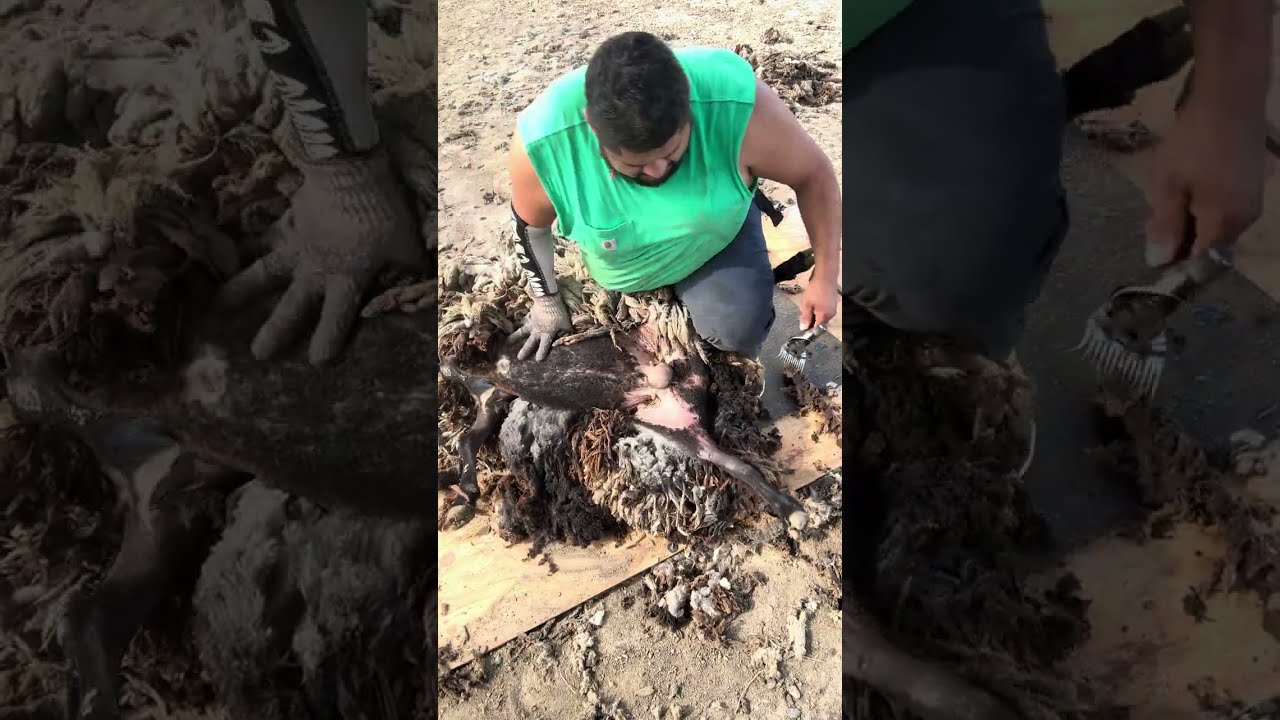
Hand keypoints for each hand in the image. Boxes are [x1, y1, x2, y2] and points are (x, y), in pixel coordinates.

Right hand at [217, 148, 422, 363]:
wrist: (348, 168)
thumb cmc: (380, 209)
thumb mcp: (404, 242)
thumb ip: (408, 264)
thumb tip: (417, 278)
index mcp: (346, 277)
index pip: (336, 317)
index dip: (327, 339)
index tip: (316, 362)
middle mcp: (316, 269)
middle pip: (293, 305)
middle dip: (275, 330)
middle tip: (258, 354)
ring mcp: (297, 246)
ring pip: (265, 273)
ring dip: (242, 290)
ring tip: (218, 305)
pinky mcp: (288, 223)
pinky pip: (266, 239)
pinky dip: (249, 248)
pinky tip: (233, 255)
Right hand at [508, 294, 572, 360]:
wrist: (548, 299)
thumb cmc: (558, 312)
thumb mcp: (565, 322)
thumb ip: (567, 329)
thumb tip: (570, 333)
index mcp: (547, 334)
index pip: (544, 346)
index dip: (541, 353)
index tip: (538, 360)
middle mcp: (537, 331)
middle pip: (530, 342)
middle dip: (525, 350)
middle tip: (519, 358)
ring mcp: (532, 323)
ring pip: (521, 332)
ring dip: (514, 337)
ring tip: (507, 342)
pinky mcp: (529, 315)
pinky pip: (522, 320)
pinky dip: (518, 323)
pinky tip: (512, 325)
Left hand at [799, 277, 838, 330]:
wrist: (826, 277)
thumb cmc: (815, 290)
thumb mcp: (806, 304)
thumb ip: (805, 317)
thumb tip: (803, 328)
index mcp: (824, 316)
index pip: (816, 329)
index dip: (809, 329)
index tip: (803, 326)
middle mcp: (831, 315)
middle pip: (820, 324)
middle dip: (811, 321)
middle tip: (803, 313)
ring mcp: (833, 310)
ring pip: (822, 317)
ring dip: (815, 315)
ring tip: (809, 305)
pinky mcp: (833, 305)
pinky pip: (825, 312)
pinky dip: (819, 310)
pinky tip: (814, 303)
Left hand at [1145, 88, 1264, 265]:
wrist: (1231, 98)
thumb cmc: (1194, 142)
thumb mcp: (1168, 185)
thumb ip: (1164, 226)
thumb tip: (1158, 261)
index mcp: (1224, 223)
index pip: (1200, 263)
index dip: (1176, 263)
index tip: (1155, 252)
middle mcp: (1246, 220)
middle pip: (1210, 247)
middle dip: (1183, 240)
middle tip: (1158, 215)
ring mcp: (1254, 202)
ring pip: (1217, 227)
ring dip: (1193, 221)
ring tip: (1174, 194)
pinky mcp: (1254, 186)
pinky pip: (1226, 210)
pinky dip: (1205, 207)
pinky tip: (1190, 184)